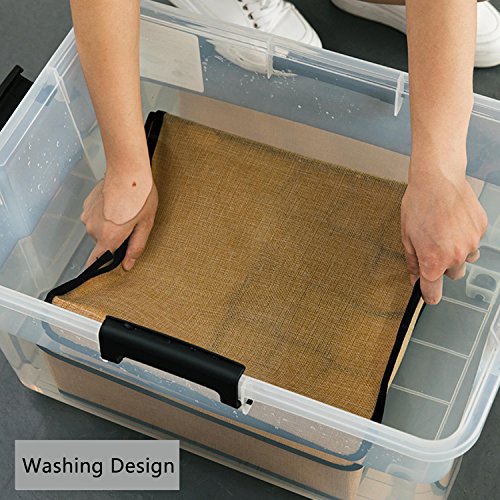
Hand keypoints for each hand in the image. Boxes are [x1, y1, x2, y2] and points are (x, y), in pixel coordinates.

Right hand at [81, 176, 157, 270]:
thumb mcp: (145, 225)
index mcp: (109, 237)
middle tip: (130, 225)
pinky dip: (104, 214)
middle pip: (103, 243)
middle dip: (115, 238)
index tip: (97, 273)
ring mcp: (87, 216)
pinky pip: (95, 217)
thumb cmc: (140, 196)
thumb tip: (128, 265)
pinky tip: (115, 204)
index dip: (97, 268)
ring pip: (99, 229)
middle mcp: (93, 228)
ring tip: (124, 211)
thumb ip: (136, 247)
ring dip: (109, 225)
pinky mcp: (86, 205)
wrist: (128, 170)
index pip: (96, 261)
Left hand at [401, 166, 486, 303]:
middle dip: (443, 267)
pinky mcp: (481, 229)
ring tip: (444, 233)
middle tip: (433, 248)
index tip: (427, 295)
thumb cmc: (418, 205)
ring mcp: (471, 243)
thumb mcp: (406, 237)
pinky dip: (465, 237)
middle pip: (452, 276)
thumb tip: (414, 279)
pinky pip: (474, 242)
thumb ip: (412, 262)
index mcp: (433, 261)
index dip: (428, 295)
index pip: (433, 292)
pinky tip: (454, 223)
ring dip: (456, 252)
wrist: (438, 180)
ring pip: (465, 259)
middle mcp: (456, 255)